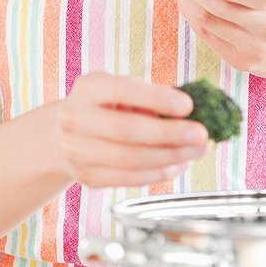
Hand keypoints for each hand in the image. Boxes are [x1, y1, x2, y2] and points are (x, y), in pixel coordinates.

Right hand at [52, 72, 208, 187]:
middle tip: (202, 134)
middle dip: (171, 134)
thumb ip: (150, 98)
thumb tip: (192, 112)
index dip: (156, 98)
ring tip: (198, 150)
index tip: (187, 105)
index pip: (123, 90)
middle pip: (128, 130)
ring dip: (172, 156)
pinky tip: (181, 163)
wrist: (63, 133)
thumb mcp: (121, 90)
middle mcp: (76, 118)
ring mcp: (77, 151)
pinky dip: (161, 173)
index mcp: (89, 88)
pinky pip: (130, 178)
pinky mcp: (87, 177)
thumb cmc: (107, 106)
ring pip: (131, 159)